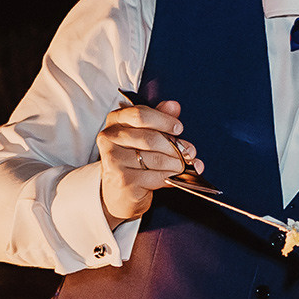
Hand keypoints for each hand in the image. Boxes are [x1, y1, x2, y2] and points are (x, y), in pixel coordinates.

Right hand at [97, 99, 198, 223]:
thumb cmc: (134, 159)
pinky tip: (175, 176)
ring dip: (176, 163)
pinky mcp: (123, 180)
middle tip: (189, 151)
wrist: (120, 192)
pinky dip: (170, 176)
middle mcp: (109, 138)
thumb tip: (173, 105)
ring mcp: (114, 160)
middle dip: (174, 146)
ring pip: (155, 159)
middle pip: (150, 138)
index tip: (179, 128)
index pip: (140, 114)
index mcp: (115, 121)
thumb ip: (159, 118)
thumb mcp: (145, 134)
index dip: (164, 120)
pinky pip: (155, 176)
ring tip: (185, 164)